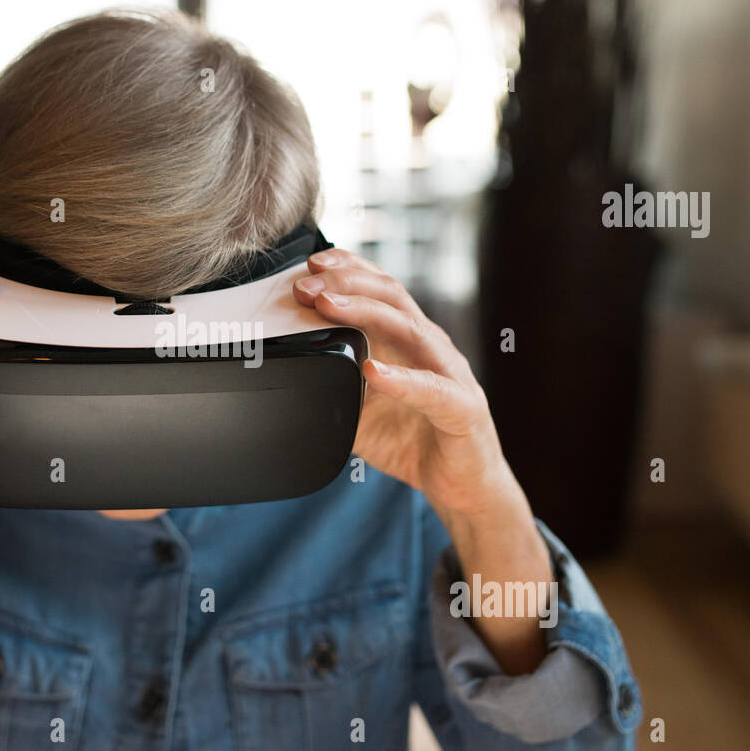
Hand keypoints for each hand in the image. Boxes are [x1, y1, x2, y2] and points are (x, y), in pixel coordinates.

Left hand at [292, 248, 518, 523]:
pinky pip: (431, 389)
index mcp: (408, 340)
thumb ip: (332, 387)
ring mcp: (450, 373)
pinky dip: (400, 379)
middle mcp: (431, 346)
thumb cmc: (414, 439)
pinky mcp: (463, 409)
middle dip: (345, 283)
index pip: (380, 289)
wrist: (462, 485)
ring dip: (365, 313)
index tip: (309, 265)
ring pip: (409, 329)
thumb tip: (286, 377)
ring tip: (329, 307)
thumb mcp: (360, 410)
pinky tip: (373, 371)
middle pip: (391, 296)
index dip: (348, 269)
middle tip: (305, 285)